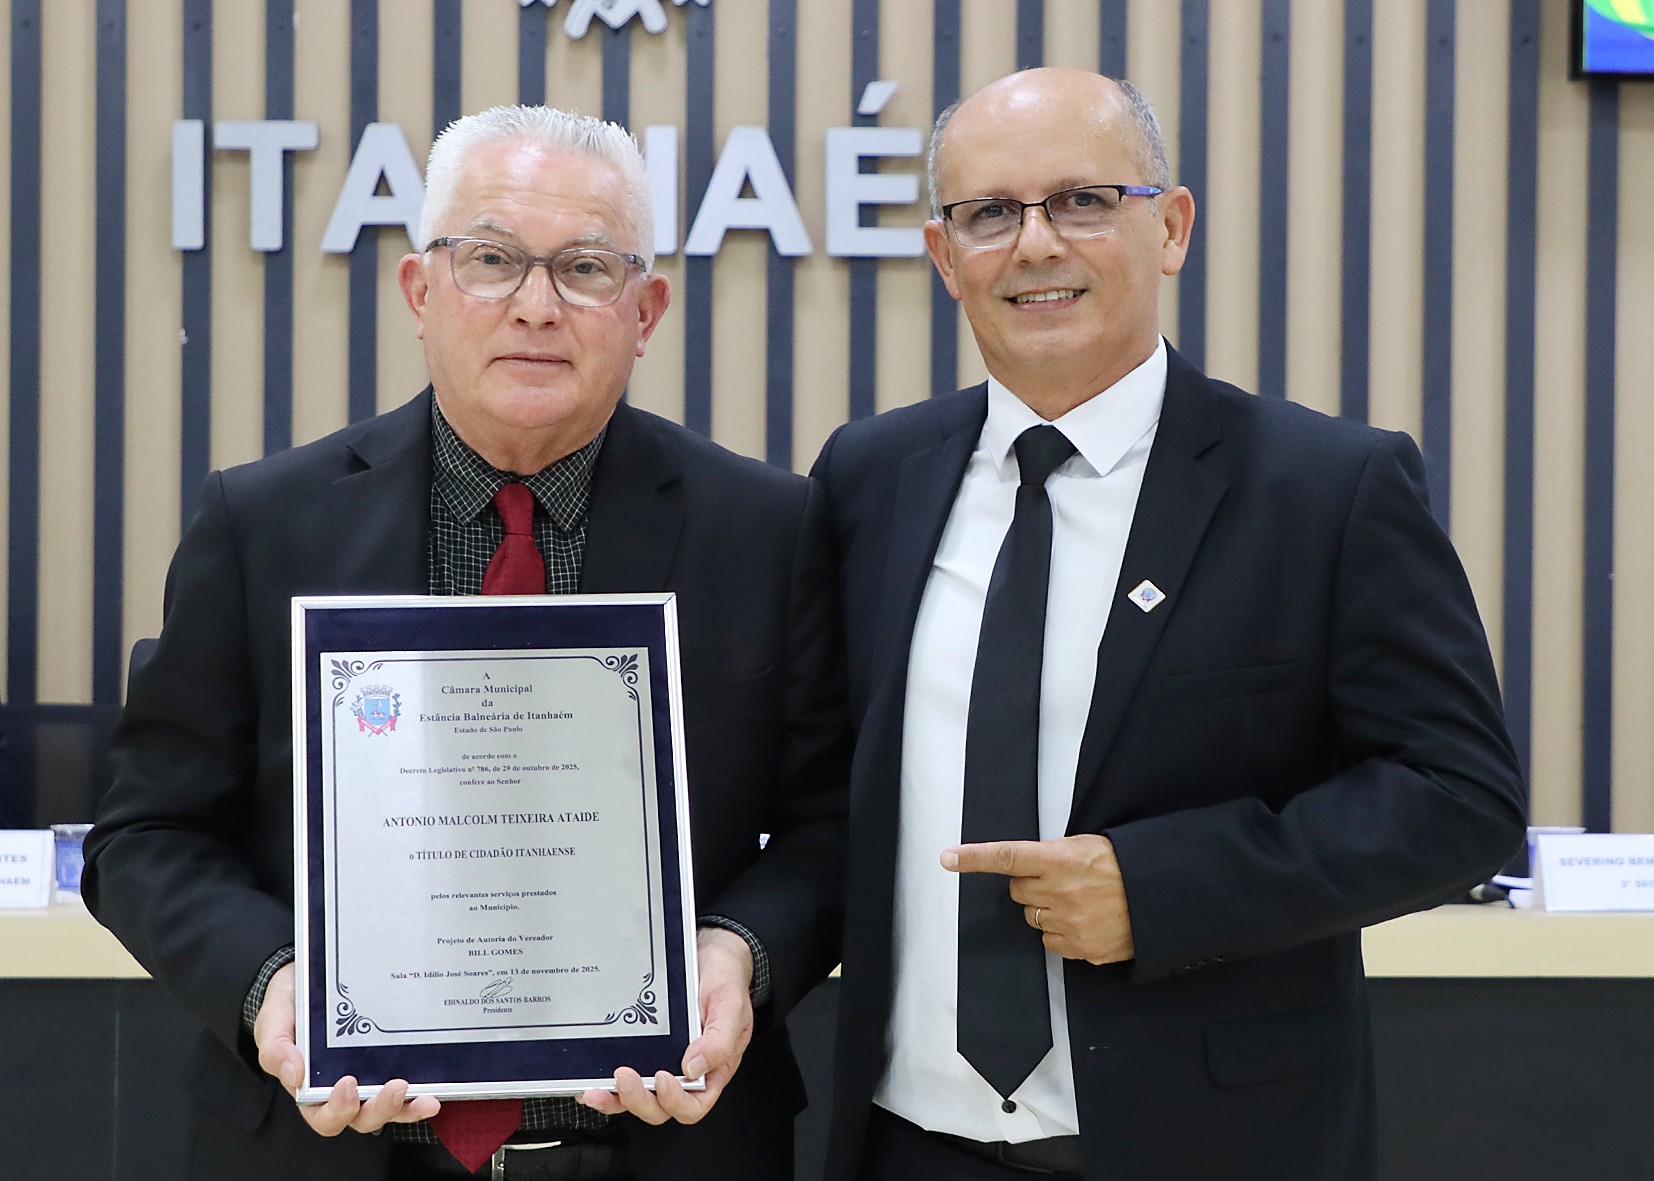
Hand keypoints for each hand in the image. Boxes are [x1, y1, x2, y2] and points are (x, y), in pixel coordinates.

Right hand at [254, 962, 440, 1134]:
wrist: (311, 976)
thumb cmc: (290, 1004)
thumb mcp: (273, 1022)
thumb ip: (276, 1049)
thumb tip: (294, 1073)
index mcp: (310, 1089)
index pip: (324, 1116)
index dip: (337, 1110)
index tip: (347, 1084)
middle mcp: (343, 1090)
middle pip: (362, 1117)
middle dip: (380, 1109)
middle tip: (394, 1087)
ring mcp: (370, 1078)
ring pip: (389, 1108)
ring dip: (407, 1107)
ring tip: (425, 1097)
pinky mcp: (390, 1063)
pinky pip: (407, 1087)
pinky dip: (420, 1093)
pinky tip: (434, 1090)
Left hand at [578, 926, 754, 1124]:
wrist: (711, 954)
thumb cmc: (725, 980)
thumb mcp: (731, 1006)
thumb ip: (719, 1040)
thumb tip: (694, 1068)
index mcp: (711, 1069)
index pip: (693, 1104)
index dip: (676, 1101)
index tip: (664, 1078)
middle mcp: (684, 1071)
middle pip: (659, 1107)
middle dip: (638, 1099)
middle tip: (624, 1076)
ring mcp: (660, 1061)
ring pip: (636, 1096)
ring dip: (615, 1098)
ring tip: (597, 1088)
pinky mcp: (642, 1048)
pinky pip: (622, 1076)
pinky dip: (605, 1082)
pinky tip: (590, 1077)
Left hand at [943, 834, 1134, 964]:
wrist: (1159, 898)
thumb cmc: (1123, 867)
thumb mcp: (1086, 846)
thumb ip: (1053, 855)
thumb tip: (1028, 866)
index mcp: (1059, 860)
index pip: (1007, 857)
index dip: (974, 858)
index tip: (948, 858)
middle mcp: (1059, 891)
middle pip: (1018, 892)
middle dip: (1031, 887)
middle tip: (1058, 882)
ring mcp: (1068, 922)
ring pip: (1032, 918)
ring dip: (1046, 910)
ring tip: (1078, 902)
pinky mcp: (1079, 948)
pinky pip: (1050, 942)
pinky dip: (1061, 934)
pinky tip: (1084, 922)